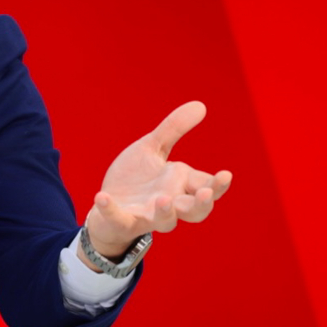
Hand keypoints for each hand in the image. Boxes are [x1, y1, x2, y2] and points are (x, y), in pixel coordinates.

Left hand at [84, 101, 232, 259]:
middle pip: (195, 211)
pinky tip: (101, 197)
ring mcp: (146, 214)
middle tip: (204, 194)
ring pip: (165, 222)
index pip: (207, 187)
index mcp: (180, 184)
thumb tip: (200, 105)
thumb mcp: (153, 148)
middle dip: (202, 204)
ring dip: (165, 212)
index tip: (225, 174)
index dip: (217, 185)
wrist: (108, 202)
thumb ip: (173, 129)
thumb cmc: (137, 177)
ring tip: (162, 199)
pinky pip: (118, 219)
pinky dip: (110, 209)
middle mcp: (170, 203)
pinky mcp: (122, 220)